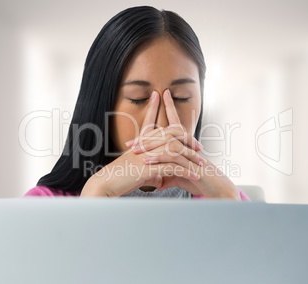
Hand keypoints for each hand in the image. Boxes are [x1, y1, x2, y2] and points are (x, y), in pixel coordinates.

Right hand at [80, 90, 203, 196]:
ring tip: (201, 164)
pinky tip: (194, 175)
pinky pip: (173, 167)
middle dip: (187, 138)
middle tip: (199, 146)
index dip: (154, 107)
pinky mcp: (149, 167)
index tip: (159, 94)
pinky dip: (185, 171)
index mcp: (140, 143)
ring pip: (175, 150)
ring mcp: (148, 155)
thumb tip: (160, 178)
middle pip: (170, 133)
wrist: (106, 184)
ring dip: (190, 157)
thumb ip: (151, 173)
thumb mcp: (137, 173)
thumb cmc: (119, 179)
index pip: (149, 120)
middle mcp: (144, 145)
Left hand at [128, 89, 239, 199]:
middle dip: (146, 135)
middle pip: (165, 132)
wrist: (215, 188)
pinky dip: (158, 157)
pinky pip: (172, 156)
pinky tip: (147, 161)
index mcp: (181, 146)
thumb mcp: (179, 178)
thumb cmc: (198, 182)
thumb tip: (157, 182)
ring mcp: (189, 151)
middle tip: (130, 143)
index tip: (135, 138)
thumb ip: (168, 176)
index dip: (151, 131)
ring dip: (149, 145)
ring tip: (135, 151)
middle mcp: (186, 144)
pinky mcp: (191, 160)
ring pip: (167, 141)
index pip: (166, 131)